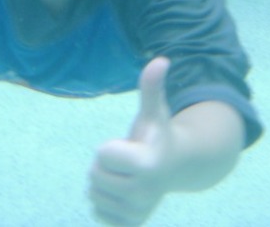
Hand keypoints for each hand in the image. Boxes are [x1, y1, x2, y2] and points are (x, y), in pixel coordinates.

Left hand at [89, 57, 174, 225]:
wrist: (175, 168)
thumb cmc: (158, 134)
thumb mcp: (154, 110)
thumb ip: (152, 87)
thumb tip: (161, 59)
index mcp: (146, 165)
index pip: (102, 154)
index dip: (111, 146)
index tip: (129, 146)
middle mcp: (143, 194)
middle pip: (95, 176)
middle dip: (104, 164)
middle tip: (125, 161)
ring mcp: (137, 213)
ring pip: (94, 195)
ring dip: (104, 183)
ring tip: (125, 176)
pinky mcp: (130, 225)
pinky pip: (97, 213)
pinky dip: (104, 202)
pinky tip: (122, 193)